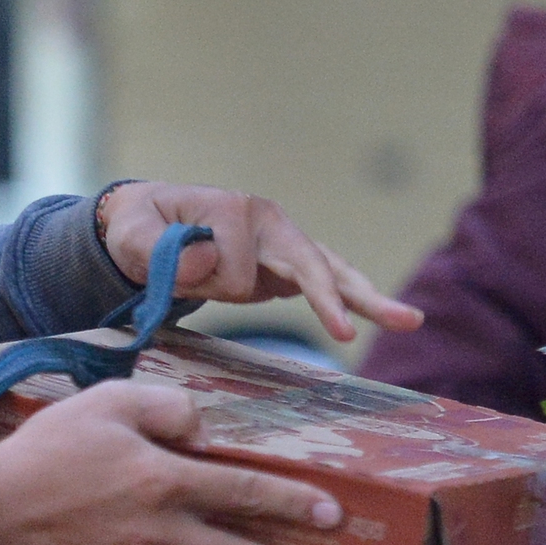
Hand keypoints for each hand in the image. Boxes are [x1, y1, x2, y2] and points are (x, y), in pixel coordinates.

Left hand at [99, 182, 421, 344]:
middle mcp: (269, 222)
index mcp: (236, 210)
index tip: (186, 280)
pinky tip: (391, 318)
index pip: (240, 267)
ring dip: (367, 300)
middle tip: (348, 334)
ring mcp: (283, 244)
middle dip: (332, 298)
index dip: (212, 283)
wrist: (147, 224)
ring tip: (410, 320)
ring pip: (333, 273)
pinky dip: (354, 303)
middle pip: (313, 261)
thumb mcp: (135, 238)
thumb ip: (162, 251)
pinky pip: (327, 284)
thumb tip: (209, 264)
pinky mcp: (286, 266)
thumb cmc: (139, 231)